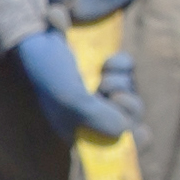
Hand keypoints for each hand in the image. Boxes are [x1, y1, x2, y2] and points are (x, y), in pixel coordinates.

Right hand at [15, 31, 138, 143]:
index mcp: (76, 130)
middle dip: (126, 107)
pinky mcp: (106, 67)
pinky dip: (122, 65)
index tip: (142, 133)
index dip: (130, 143)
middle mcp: (89, 113)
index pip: (108, 149)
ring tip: (104, 75)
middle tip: (113, 96)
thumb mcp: (70, 99)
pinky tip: (108, 62)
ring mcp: (99, 90)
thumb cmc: (48, 70)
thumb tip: (125, 128)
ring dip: (121, 84)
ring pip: (130, 94)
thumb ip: (97, 118)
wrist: (37, 30)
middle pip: (128, 121)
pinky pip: (129, 70)